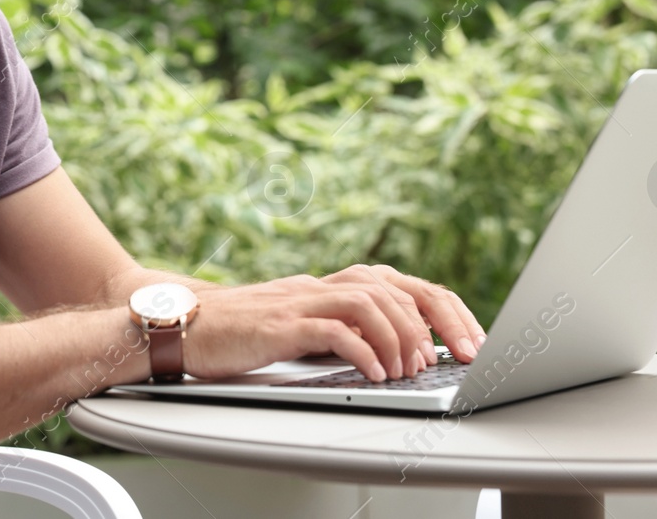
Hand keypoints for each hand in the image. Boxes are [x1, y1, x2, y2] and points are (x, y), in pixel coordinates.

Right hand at [177, 267, 484, 382]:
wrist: (185, 324)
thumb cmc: (243, 331)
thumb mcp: (304, 324)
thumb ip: (343, 328)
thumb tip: (397, 349)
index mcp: (333, 284)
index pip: (405, 284)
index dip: (446, 310)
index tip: (471, 341)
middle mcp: (322, 284)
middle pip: (397, 286)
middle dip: (438, 321)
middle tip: (457, 356)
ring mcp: (301, 300)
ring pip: (370, 301)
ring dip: (401, 337)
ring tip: (411, 369)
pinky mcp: (281, 323)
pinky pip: (333, 330)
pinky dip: (363, 350)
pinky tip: (375, 373)